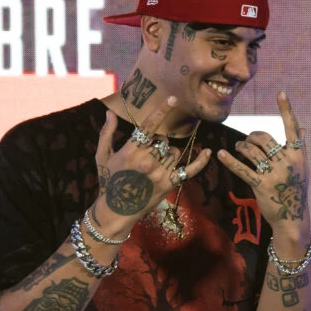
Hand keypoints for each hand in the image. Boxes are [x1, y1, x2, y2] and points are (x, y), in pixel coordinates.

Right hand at [93, 97, 211, 235]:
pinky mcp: (168, 185)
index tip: (173, 99)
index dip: (162, 110)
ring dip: (167, 155)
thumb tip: (109, 113)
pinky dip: (200, 162)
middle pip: (162, 140)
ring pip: (174, 152)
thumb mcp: (102, 156)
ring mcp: (159, 173)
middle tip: (144, 158)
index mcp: (130, 150)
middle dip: (156, 144)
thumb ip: (106, 133)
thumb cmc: (107, 182)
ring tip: (152, 168)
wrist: (114, 211)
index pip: (149, 126)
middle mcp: (146, 160)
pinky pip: (188, 170)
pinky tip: (208, 152)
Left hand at [217, 91, 309, 242]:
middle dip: (252, 136)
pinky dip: (230, 160)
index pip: (292, 127)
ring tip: (238, 147)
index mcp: (297, 156)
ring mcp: (274, 174)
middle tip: (248, 140)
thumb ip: (300, 148)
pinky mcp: (261, 186)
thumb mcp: (303, 169)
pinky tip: (221, 153)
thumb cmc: (297, 190)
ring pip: (252, 151)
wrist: (292, 217)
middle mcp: (287, 163)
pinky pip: (242, 168)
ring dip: (241, 147)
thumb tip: (303, 127)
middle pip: (264, 138)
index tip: (281, 93)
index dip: (286, 109)